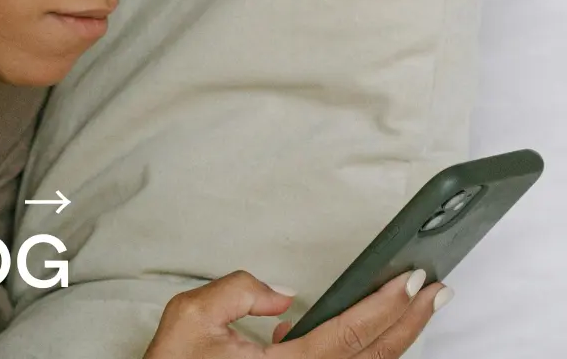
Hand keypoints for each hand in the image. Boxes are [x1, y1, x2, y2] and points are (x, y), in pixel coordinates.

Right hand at [143, 269, 452, 358]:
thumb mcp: (192, 316)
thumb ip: (240, 289)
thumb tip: (285, 294)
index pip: (351, 332)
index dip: (388, 303)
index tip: (414, 279)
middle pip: (375, 356)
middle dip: (412, 321)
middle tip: (437, 290)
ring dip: (397, 337)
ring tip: (416, 307)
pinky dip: (367, 350)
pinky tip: (364, 330)